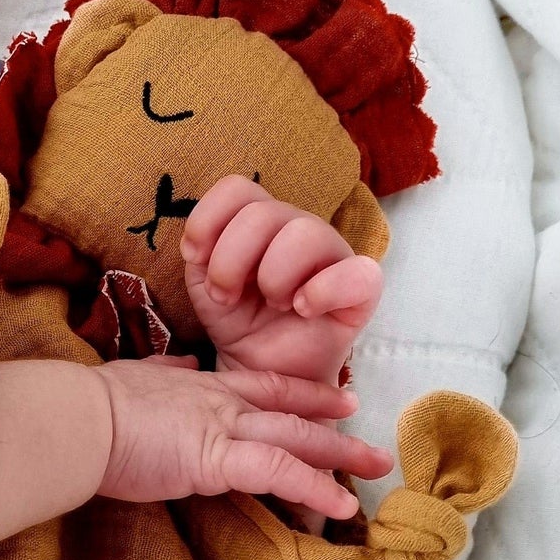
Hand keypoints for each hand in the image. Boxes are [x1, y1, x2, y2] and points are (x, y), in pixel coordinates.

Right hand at [95, 355, 390, 518]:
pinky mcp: (216, 459)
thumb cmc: (92, 404)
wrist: (77, 418)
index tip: (339, 398)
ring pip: (295, 438)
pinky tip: (341, 505)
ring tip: (377, 470)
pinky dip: (313, 488)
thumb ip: (162, 373)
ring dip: (341, 456)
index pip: (266, 386)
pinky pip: (278, 472)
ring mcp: (222, 428)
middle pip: (292, 410)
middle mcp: (221, 402)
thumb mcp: (133, 377)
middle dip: (337, 426)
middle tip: (374, 442)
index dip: (306, 392)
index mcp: (201, 387)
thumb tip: (178, 366)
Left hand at [181, 176, 383, 383]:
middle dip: (231, 261)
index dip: (208, 220)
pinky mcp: (362, 289)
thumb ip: (201, 254)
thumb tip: (201, 243)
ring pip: (306, 232)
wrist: (266, 371)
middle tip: (228, 297)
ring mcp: (333, 253)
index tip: (196, 259)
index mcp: (261, 220)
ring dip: (274, 276)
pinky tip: (303, 310)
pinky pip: (357, 272)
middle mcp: (298, 227)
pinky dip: (322, 292)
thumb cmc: (241, 322)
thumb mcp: (206, 285)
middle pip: (262, 213)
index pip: (237, 188)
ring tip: (272, 303)